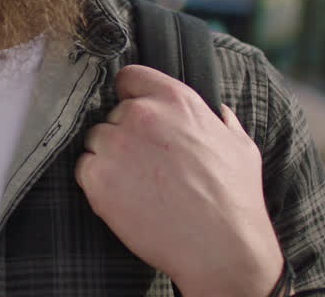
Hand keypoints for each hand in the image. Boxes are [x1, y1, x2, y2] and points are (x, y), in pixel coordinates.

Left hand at [75, 65, 282, 296]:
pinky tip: (124, 200)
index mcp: (175, 99)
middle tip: (145, 165)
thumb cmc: (235, 199)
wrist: (220, 247)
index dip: (130, 96)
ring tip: (136, 186)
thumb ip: (222, 121)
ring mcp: (116, 145)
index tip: (134, 115)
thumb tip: (218, 112)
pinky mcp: (98, 178)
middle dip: (124, 137)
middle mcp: (141, 115)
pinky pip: (84, 169)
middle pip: (112, 115)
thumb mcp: (240, 146)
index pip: (130, 77)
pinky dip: (96, 184)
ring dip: (108, 159)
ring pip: (95, 141)